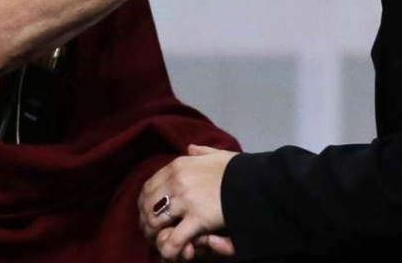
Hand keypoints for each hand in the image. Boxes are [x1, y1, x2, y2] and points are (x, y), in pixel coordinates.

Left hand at [139, 144, 239, 260]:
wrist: (257, 180)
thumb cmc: (239, 170)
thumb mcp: (218, 155)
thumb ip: (202, 153)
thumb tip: (191, 148)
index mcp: (178, 165)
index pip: (148, 186)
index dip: (144, 203)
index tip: (148, 214)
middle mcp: (177, 180)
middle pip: (147, 204)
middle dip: (146, 221)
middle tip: (152, 233)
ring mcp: (186, 199)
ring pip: (154, 221)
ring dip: (155, 236)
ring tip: (161, 243)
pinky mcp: (198, 218)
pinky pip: (174, 238)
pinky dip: (169, 249)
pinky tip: (172, 253)